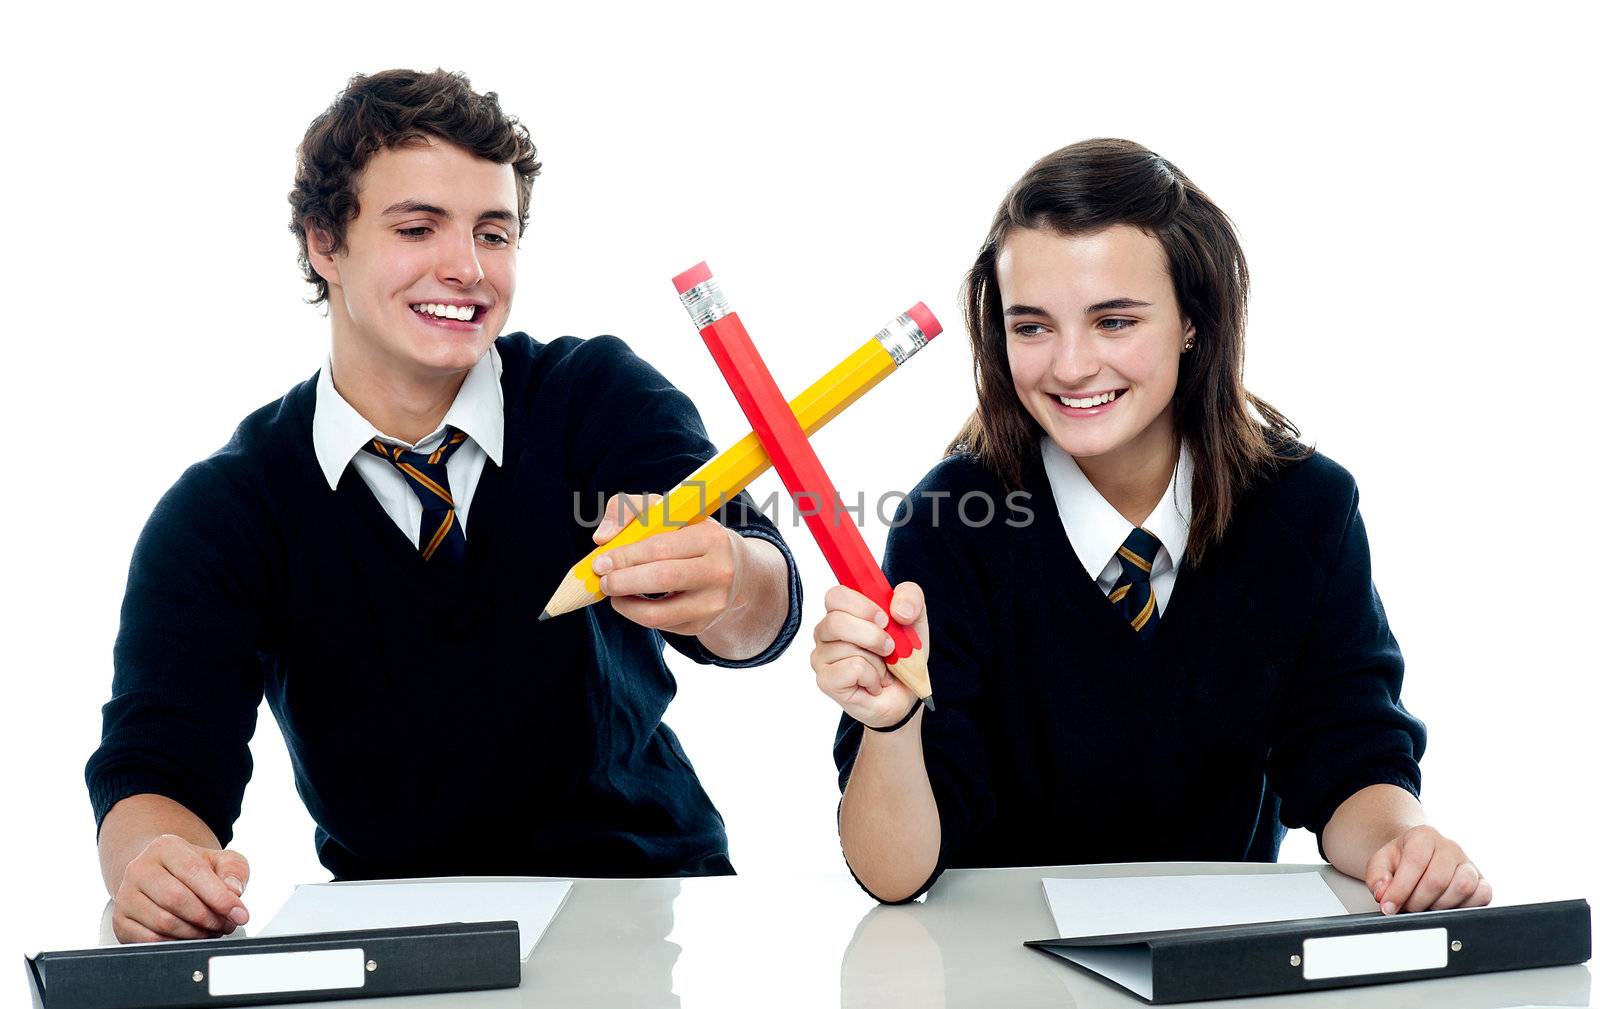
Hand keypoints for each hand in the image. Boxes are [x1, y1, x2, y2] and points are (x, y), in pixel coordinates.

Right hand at [112, 834, 249, 942]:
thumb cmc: (195, 869)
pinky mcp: (120, 921)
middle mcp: (139, 869)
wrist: (163, 876)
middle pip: (176, 899)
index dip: (220, 897)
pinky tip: (192, 938)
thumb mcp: (221, 861)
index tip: (240, 914)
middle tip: (227, 925)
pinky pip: (149, 940)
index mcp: (165, 847)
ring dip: (195, 933)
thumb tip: (233, 890)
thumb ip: (234, 871)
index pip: (193, 872)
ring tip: (213, 931)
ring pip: (163, 922)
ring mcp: (125, 896)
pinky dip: (176, 944)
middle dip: (208, 917)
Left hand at [591, 492, 744, 635]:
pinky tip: (634, 601)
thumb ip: (631, 509)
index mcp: (711, 537)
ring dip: (626, 605)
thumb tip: (603, 537)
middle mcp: (719, 571)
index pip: (660, 548)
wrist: (737, 572)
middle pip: (662, 579)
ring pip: (658, 614)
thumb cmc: (691, 536)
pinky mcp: (703, 625)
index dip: (625, 556)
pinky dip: (639, 614)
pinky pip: (661, 625)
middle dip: (622, 581)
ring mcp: (713, 603)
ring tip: (615, 594)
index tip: (601, 561)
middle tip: (603, 581)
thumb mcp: (670, 513)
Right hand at [811, 582, 927, 728]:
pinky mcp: (826, 680)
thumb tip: (899, 610)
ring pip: (847, 647)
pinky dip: (872, 677)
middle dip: (872, 636)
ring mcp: (821, 657)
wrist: (906, 695)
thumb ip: (911, 598)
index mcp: (842, 612)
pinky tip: (873, 683)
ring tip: (881, 669)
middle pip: (836, 621)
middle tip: (889, 647)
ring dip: (877, 661)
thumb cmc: (902, 657)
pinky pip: (852, 669)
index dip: (862, 606)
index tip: (884, 619)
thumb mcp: (915, 621)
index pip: (835, 596)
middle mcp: (825, 632)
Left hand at [1366, 825, 1490, 913]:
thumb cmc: (1401, 859)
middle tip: (1407, 906)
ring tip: (1426, 905)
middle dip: (1417, 901)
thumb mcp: (1381, 862)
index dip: (1400, 889)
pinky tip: (1447, 906)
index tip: (1389, 906)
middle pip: (1438, 880)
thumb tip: (1384, 894)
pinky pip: (1483, 895)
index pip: (1415, 863)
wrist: (1419, 854)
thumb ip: (1377, 877)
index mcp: (1423, 836)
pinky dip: (1465, 906)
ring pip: (1462, 887)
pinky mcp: (1481, 881)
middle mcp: (1450, 847)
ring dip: (1440, 905)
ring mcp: (1468, 863)